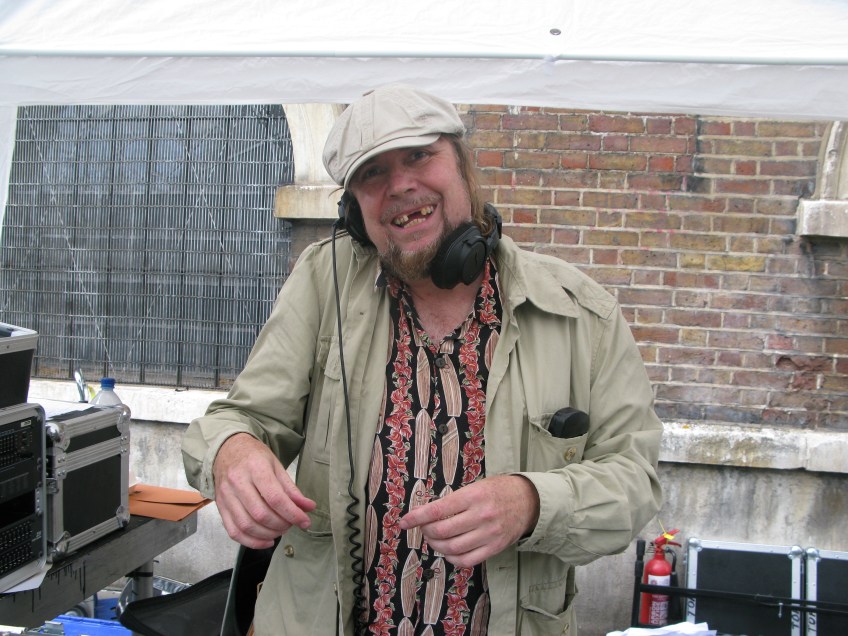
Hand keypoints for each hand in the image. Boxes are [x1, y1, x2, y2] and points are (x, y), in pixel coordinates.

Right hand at [212, 433, 315, 548]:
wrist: (227, 450)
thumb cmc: (254, 457)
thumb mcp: (276, 466)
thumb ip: (291, 489)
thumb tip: (308, 507)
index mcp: (255, 468)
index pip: (275, 497)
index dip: (292, 513)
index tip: (305, 521)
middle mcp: (237, 482)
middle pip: (261, 514)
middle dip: (281, 524)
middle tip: (291, 524)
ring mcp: (226, 496)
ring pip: (247, 525)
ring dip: (268, 534)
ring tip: (281, 530)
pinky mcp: (220, 507)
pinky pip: (234, 531)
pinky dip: (252, 541)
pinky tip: (266, 540)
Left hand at [398, 475, 539, 567]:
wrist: (527, 501)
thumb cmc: (497, 491)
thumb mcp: (475, 486)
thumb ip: (453, 501)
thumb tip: (426, 515)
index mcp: (473, 496)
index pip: (437, 510)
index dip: (416, 518)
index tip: (404, 522)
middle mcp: (480, 516)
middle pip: (442, 532)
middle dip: (425, 532)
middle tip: (423, 528)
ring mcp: (488, 534)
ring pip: (451, 549)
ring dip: (436, 546)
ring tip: (434, 539)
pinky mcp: (494, 548)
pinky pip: (466, 560)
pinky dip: (451, 558)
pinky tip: (448, 551)